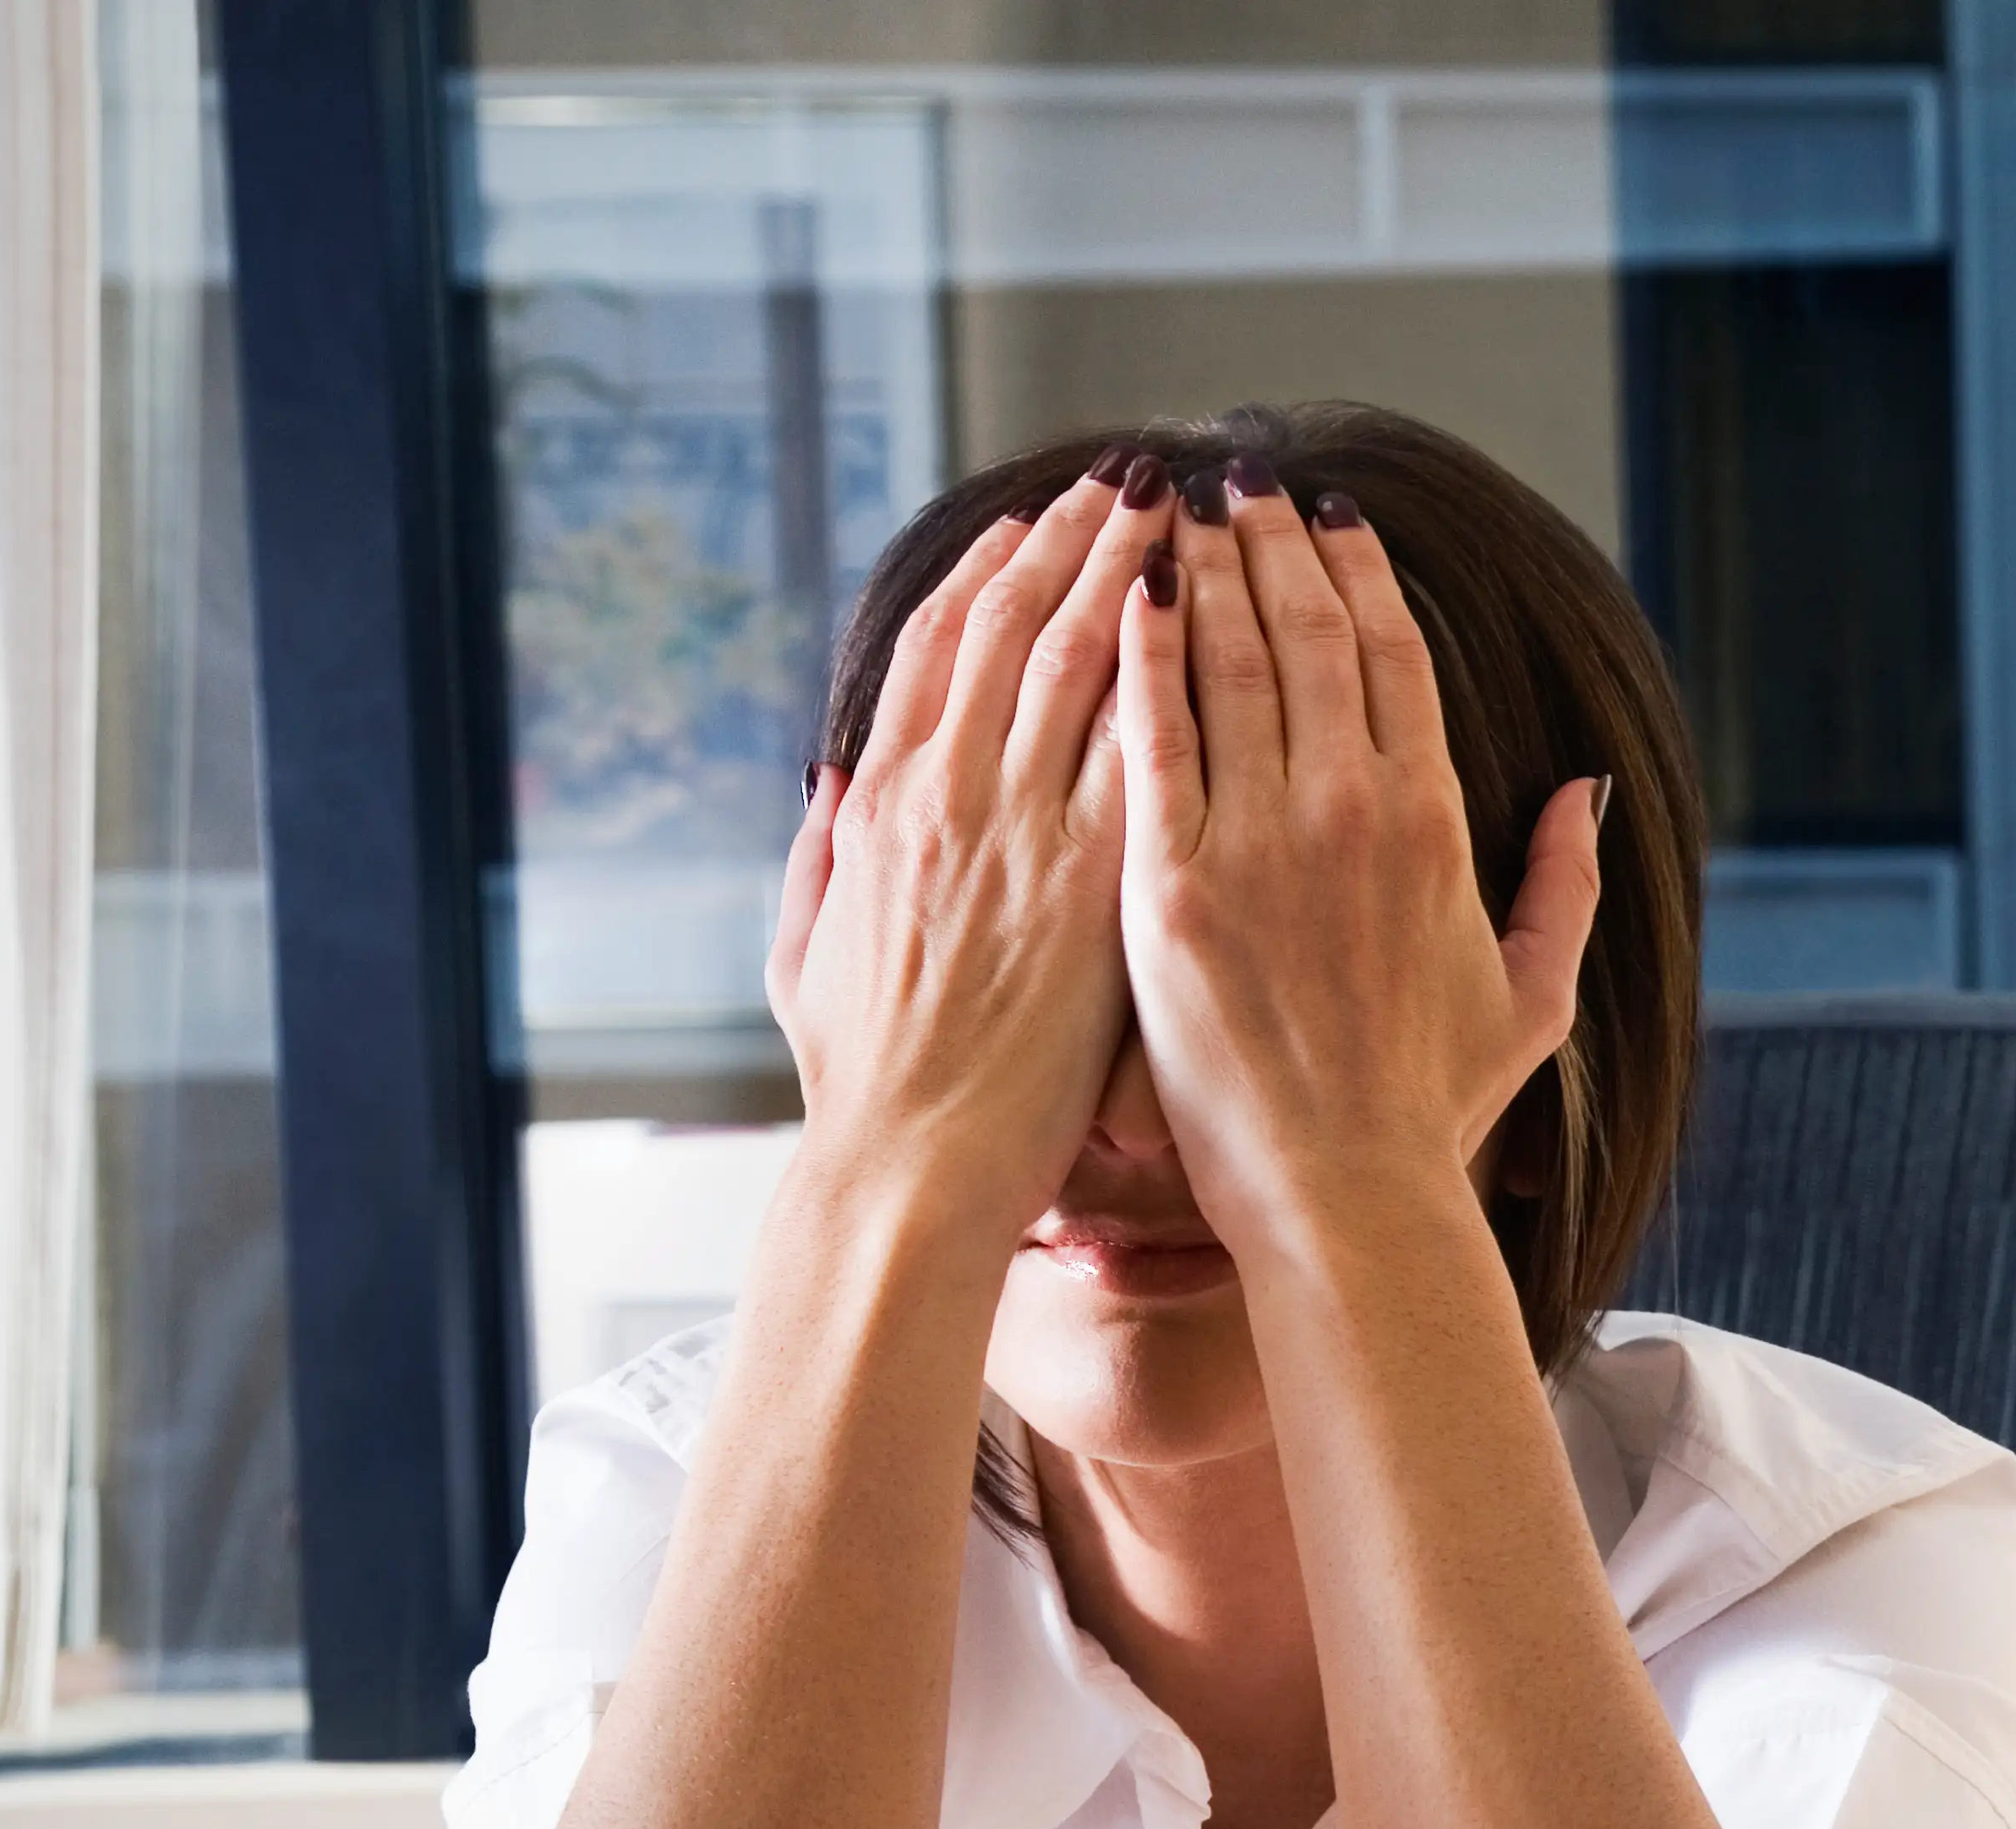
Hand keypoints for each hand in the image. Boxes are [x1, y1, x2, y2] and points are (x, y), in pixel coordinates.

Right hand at [763, 455, 1179, 1242]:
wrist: (914, 1166)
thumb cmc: (867, 1085)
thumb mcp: (804, 954)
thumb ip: (815, 858)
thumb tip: (824, 778)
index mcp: (882, 805)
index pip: (936, 650)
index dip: (985, 574)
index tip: (1030, 520)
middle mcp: (948, 798)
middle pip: (1014, 629)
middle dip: (1074, 541)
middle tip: (1126, 474)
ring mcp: (1021, 834)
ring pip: (1081, 664)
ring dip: (1131, 574)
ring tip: (1177, 507)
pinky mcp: (1094, 885)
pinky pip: (1141, 751)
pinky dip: (1170, 675)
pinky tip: (1211, 619)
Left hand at [1107, 466, 1601, 1255]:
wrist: (1345, 1192)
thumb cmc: (1434, 1109)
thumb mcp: (1532, 996)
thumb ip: (1565, 884)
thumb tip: (1585, 792)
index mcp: (1437, 823)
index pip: (1396, 659)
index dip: (1363, 575)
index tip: (1335, 518)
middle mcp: (1352, 810)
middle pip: (1311, 635)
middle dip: (1275, 542)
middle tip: (1243, 476)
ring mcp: (1259, 841)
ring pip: (1232, 663)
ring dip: (1207, 567)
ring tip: (1179, 504)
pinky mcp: (1171, 881)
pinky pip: (1151, 736)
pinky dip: (1144, 652)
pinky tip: (1130, 590)